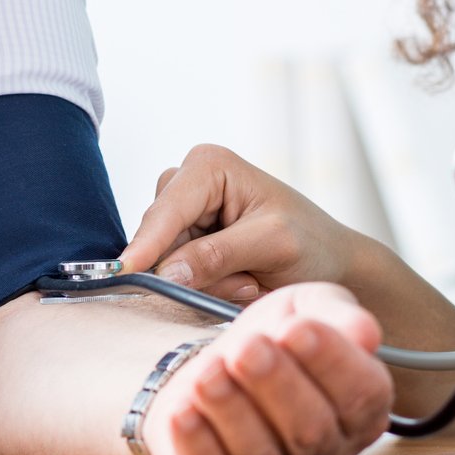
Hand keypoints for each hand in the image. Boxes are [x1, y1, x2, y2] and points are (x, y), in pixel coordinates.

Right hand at [120, 144, 371, 303]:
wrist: (330, 263)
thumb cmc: (311, 244)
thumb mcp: (272, 245)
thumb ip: (218, 255)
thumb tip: (164, 272)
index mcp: (209, 166)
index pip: (166, 210)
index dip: (146, 243)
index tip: (124, 273)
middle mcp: (189, 183)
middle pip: (159, 240)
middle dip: (197, 271)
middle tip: (247, 283)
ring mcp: (186, 215)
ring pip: (166, 264)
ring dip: (207, 283)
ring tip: (251, 281)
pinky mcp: (187, 244)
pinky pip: (178, 277)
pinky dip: (209, 289)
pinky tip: (243, 283)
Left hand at [141, 283, 393, 454]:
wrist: (222, 362)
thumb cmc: (276, 338)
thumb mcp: (310, 309)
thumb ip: (340, 317)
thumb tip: (366, 334)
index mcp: (359, 408)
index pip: (362, 394)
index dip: (331, 362)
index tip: (297, 327)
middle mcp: (323, 450)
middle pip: (310, 430)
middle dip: (275, 385)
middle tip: (248, 347)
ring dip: (231, 411)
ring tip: (207, 372)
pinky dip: (195, 446)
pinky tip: (181, 412)